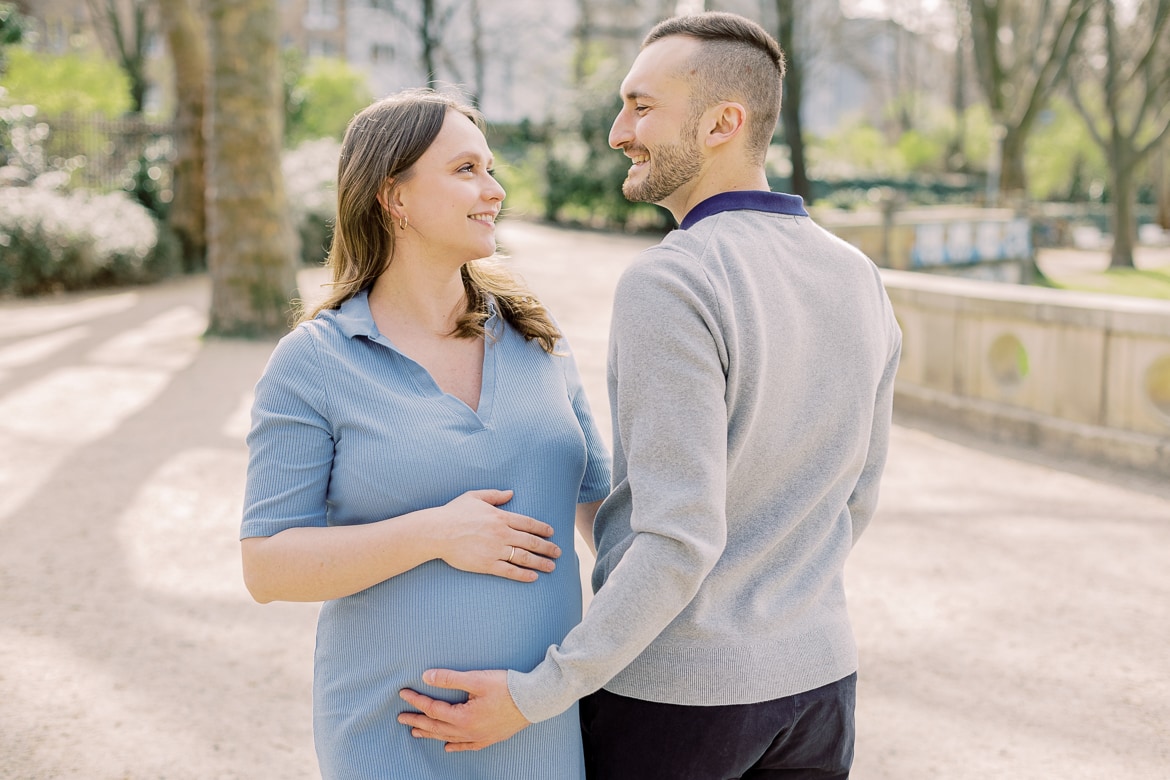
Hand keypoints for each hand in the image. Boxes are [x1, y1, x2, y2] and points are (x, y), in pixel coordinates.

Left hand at [399, 669, 529, 750]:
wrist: (534, 700)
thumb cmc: (507, 687)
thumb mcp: (476, 679)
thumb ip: (450, 678)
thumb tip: (426, 677)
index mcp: (463, 717)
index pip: (433, 708)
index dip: (416, 701)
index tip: (403, 694)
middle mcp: (469, 731)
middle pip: (436, 726)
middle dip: (417, 720)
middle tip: (401, 718)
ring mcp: (479, 737)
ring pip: (448, 737)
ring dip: (431, 733)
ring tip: (416, 732)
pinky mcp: (490, 738)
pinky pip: (467, 746)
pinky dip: (455, 746)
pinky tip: (448, 747)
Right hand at [430, 490, 560, 581]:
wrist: (437, 532)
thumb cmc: (453, 513)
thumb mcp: (474, 496)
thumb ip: (495, 495)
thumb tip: (511, 493)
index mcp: (500, 517)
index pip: (528, 523)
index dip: (542, 528)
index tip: (551, 533)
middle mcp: (502, 534)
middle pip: (531, 541)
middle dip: (547, 547)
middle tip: (559, 552)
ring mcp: (495, 550)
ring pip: (524, 557)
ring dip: (541, 562)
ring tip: (552, 567)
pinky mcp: (487, 564)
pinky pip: (509, 571)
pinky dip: (523, 574)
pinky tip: (533, 577)